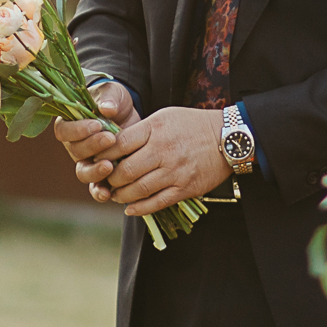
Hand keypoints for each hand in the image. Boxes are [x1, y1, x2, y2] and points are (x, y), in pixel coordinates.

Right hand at [53, 81, 135, 199]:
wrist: (131, 116)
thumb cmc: (114, 100)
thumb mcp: (113, 92)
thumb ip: (109, 97)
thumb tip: (107, 109)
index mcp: (70, 125)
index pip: (64, 131)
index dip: (77, 130)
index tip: (96, 124)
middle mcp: (75, 147)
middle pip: (75, 152)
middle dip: (93, 147)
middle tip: (110, 138)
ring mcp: (87, 163)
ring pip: (83, 172)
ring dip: (95, 171)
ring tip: (110, 166)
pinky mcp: (102, 175)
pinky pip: (96, 188)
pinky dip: (100, 192)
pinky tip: (109, 194)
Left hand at [101, 106, 230, 216]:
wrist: (229, 138)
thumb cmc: (192, 124)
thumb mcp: (164, 117)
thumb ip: (140, 131)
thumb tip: (113, 146)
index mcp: (155, 129)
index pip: (119, 144)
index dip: (103, 154)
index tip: (98, 159)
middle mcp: (163, 150)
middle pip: (126, 170)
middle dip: (111, 179)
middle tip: (106, 180)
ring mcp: (174, 171)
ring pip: (139, 189)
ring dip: (122, 195)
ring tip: (116, 194)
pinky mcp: (185, 188)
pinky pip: (157, 203)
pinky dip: (140, 209)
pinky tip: (130, 209)